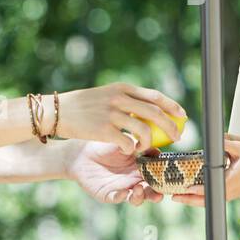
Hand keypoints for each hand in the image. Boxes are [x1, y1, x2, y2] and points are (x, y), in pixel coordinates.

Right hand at [55, 83, 186, 155]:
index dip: (172, 106)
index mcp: (123, 88)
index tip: (183, 115)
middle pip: (155, 113)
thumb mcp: (106, 95)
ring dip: (149, 142)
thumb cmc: (82, 105)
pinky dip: (133, 148)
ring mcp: (112, 114)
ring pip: (144, 130)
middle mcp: (119, 98)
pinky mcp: (104, 129)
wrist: (57, 111)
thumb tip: (150, 109)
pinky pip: (128, 142)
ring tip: (146, 148)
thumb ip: (126, 99)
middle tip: (177, 137)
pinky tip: (129, 151)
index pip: (155, 96)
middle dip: (170, 126)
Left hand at [67, 140, 164, 205]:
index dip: (165, 180)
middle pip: (151, 191)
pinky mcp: (109, 194)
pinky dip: (122, 197)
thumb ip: (141, 145)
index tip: (171, 178)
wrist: (83, 152)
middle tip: (160, 193)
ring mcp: (123, 189)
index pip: (158, 177)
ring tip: (139, 188)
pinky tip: (124, 192)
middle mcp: (135, 181)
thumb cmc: (106, 145)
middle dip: (157, 194)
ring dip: (141, 197)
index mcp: (142, 169)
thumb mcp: (126, 142)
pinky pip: (117, 198)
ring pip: (137, 199)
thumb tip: (158, 150)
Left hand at [171, 137, 239, 206]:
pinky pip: (213, 198)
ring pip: (208, 202)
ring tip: (177, 196)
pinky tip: (191, 195)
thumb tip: (213, 138)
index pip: (210, 188)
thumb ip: (226, 144)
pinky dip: (201, 198)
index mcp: (231, 181)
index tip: (185, 188)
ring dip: (193, 200)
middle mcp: (228, 192)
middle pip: (205, 200)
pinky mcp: (230, 194)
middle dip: (188, 199)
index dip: (196, 190)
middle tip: (173, 196)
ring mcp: (229, 195)